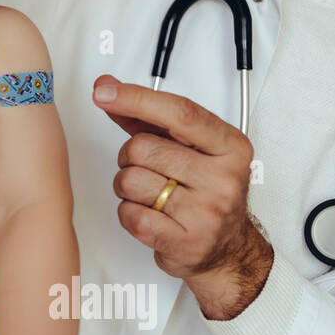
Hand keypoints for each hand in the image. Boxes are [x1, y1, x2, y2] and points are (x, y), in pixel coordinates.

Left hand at [92, 74, 272, 319]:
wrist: (226, 248)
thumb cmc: (202, 190)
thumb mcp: (187, 148)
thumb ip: (147, 117)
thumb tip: (108, 87)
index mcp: (230, 146)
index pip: (180, 113)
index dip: (137, 98)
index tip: (104, 91)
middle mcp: (224, 178)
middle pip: (142, 148)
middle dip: (129, 157)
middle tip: (147, 169)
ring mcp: (207, 212)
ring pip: (129, 181)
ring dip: (127, 187)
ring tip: (150, 194)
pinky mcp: (186, 243)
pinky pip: (130, 214)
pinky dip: (129, 213)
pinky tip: (150, 215)